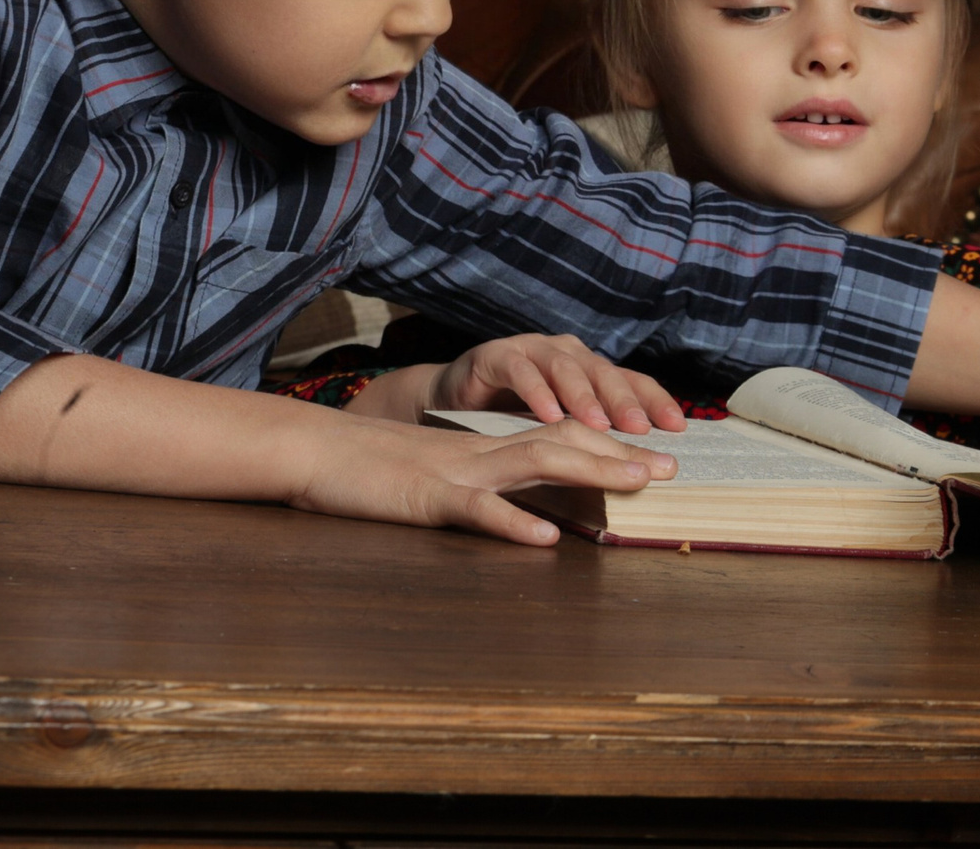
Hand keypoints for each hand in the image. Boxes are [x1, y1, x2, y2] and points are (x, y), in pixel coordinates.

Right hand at [288, 412, 677, 545]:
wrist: (310, 450)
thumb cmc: (366, 469)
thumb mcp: (430, 474)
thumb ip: (475, 484)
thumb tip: (519, 507)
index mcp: (481, 451)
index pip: (554, 439)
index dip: (604, 445)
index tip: (650, 457)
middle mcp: (477, 455)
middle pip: (559, 445)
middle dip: (617, 454)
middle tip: (669, 467)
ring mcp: (453, 474)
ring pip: (532, 465)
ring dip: (589, 471)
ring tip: (635, 482)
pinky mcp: (424, 500)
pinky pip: (474, 511)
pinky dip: (511, 523)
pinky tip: (545, 539)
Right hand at [430, 334, 686, 433]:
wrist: (450, 402)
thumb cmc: (510, 419)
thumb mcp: (557, 429)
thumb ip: (591, 438)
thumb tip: (643, 466)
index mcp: (587, 370)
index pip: (629, 380)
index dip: (654, 400)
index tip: (678, 428)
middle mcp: (564, 353)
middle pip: (602, 373)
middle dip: (624, 401)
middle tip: (642, 431)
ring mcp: (530, 350)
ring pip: (565, 368)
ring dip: (583, 397)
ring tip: (598, 425)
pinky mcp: (495, 356)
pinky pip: (520, 372)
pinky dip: (536, 392)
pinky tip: (548, 414)